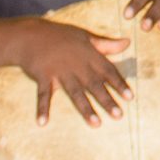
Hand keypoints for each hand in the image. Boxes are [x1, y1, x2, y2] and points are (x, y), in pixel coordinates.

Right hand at [13, 20, 132, 124]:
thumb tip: (127, 42)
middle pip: (94, 84)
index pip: (107, 70)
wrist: (30, 34)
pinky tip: (42, 122)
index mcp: (88, 54)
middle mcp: (76, 64)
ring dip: (86, 109)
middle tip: (119, 115)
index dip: (119, 84)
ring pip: (75, 92)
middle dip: (107, 100)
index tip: (130, 97)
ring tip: (96, 124)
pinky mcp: (42, 76)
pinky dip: (42, 108)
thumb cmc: (60, 36)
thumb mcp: (85, 36)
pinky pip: (42, 94)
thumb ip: (106, 44)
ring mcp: (59, 70)